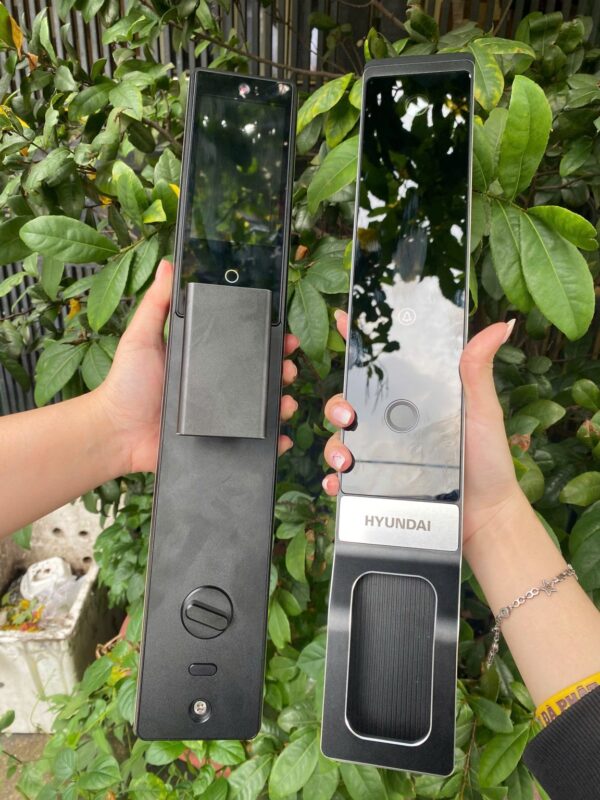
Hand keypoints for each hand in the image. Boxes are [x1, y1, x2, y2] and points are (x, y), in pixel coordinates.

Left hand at [94, 260, 298, 472]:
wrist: (116, 433)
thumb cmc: (125, 385)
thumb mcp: (141, 338)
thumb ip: (155, 304)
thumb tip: (168, 266)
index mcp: (202, 359)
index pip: (241, 345)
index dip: (265, 338)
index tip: (282, 331)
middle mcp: (216, 386)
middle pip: (259, 375)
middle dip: (281, 368)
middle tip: (288, 366)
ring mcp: (220, 415)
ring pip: (261, 407)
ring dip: (281, 402)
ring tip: (285, 401)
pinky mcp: (218, 439)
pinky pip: (252, 441)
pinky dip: (272, 440)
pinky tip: (281, 438)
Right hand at [322, 310, 525, 546]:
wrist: (485, 514)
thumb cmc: (487, 459)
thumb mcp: (482, 409)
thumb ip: (478, 369)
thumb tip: (502, 326)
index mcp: (414, 400)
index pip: (380, 367)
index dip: (358, 342)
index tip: (342, 320)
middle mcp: (393, 424)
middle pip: (350, 403)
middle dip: (337, 405)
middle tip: (346, 414)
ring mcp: (382, 453)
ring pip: (341, 440)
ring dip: (334, 445)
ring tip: (346, 457)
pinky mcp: (376, 484)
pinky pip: (345, 479)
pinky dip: (335, 480)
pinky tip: (339, 482)